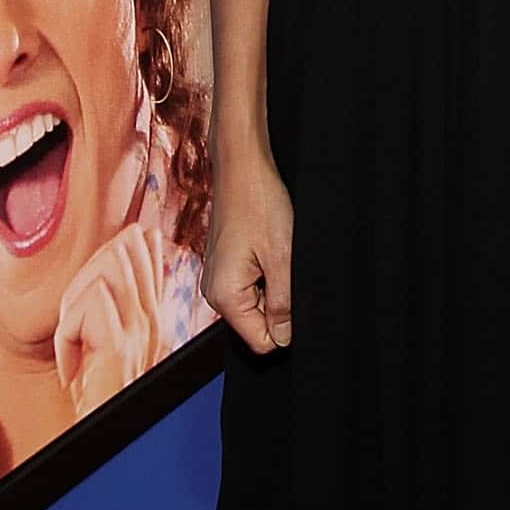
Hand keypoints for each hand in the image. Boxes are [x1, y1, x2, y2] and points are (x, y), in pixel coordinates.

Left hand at [57, 219, 171, 414]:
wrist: (104, 441)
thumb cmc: (97, 399)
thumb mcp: (106, 345)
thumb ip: (111, 309)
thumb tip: (105, 274)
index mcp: (153, 318)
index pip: (150, 256)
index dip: (132, 244)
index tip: (129, 239)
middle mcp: (152, 321)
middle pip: (125, 251)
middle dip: (88, 271)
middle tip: (75, 316)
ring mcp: (140, 331)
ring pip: (104, 272)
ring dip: (74, 303)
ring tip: (73, 340)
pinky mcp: (120, 345)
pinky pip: (87, 304)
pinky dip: (67, 334)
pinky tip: (71, 365)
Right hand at [202, 152, 294, 355]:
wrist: (241, 167)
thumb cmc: (259, 204)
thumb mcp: (282, 258)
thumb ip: (283, 304)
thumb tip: (284, 338)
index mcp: (225, 296)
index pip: (261, 342)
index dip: (285, 327)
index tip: (295, 297)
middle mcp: (214, 293)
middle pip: (257, 324)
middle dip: (279, 304)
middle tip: (286, 268)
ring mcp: (217, 279)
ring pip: (256, 304)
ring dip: (273, 287)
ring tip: (275, 254)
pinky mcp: (224, 266)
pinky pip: (249, 286)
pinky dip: (265, 274)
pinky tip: (268, 249)